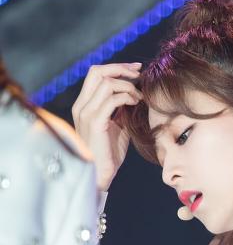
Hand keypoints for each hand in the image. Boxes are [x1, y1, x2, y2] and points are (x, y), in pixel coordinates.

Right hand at [71, 62, 142, 190]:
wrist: (100, 175)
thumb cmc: (109, 154)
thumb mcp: (117, 126)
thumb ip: (120, 109)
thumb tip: (135, 93)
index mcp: (84, 105)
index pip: (96, 74)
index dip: (116, 68)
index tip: (135, 70)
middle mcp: (81, 106)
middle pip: (97, 71)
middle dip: (121, 68)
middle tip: (139, 73)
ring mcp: (86, 113)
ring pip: (106, 83)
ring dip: (127, 86)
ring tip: (139, 97)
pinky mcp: (95, 122)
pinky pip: (112, 99)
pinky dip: (126, 97)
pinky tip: (135, 104)